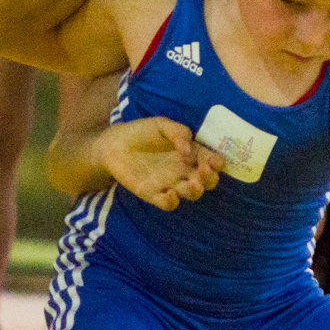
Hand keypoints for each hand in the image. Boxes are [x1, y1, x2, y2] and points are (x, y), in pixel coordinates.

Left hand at [97, 117, 222, 210]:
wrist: (113, 144)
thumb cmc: (140, 132)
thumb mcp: (161, 125)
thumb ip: (178, 132)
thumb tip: (188, 149)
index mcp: (189, 152)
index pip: (209, 160)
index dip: (217, 162)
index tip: (216, 161)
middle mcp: (183, 170)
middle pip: (206, 180)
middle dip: (210, 178)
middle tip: (204, 171)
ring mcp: (170, 183)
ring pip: (191, 194)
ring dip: (196, 191)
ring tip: (193, 184)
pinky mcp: (154, 194)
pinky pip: (169, 204)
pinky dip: (172, 202)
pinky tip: (170, 193)